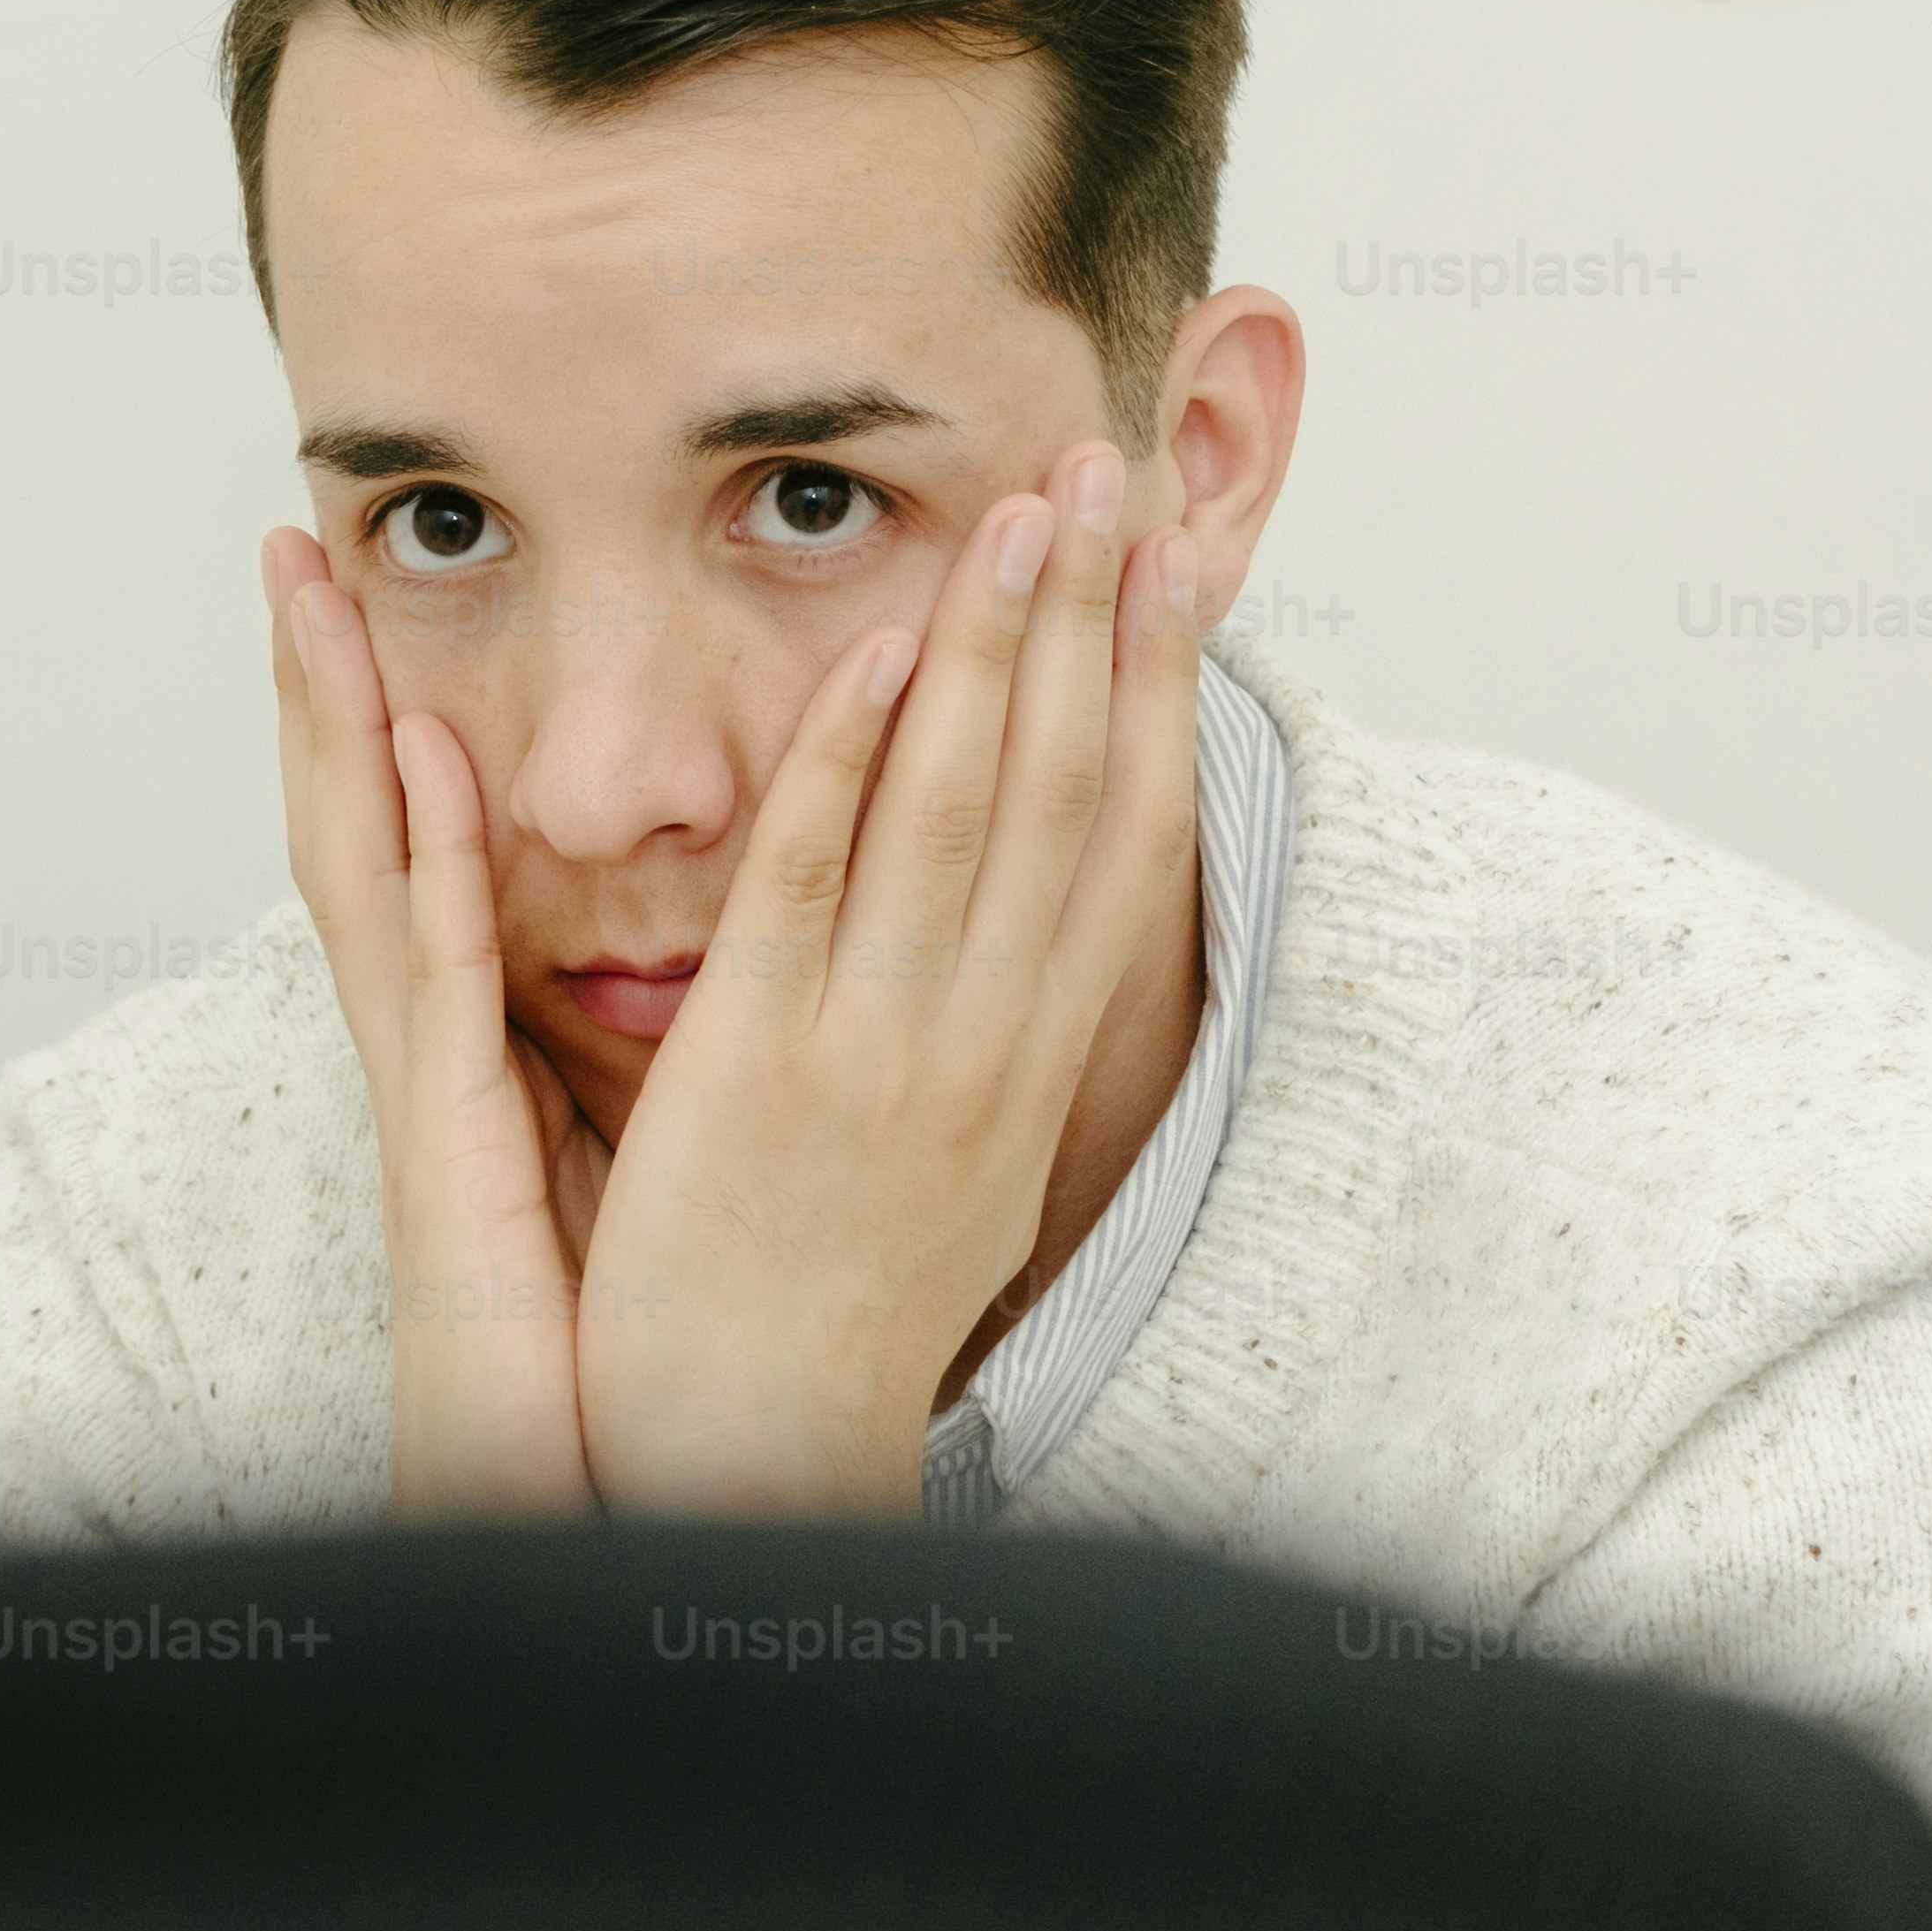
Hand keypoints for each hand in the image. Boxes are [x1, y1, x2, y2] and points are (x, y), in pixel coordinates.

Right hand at [261, 527, 602, 1519]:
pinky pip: (441, 979)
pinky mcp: (452, 1146)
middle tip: (296, 547)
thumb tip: (700, 970)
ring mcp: (430, 1095)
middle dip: (322, 693)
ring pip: (371, 878)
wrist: (603, 1504)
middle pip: (362, 837)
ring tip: (315, 598)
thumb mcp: (631, 1166)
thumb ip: (640, 1057)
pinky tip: (426, 764)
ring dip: (338, 733)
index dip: (388, 727)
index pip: (422, 858)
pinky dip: (430, 863)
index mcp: (477, 1055)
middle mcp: (436, 1055)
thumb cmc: (619, 1361)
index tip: (375, 603)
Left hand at [572, 446, 1204, 1513]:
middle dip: (1090, 620)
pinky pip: (811, 886)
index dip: (1155, 687)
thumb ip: (1000, 1046)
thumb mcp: (970, 1174)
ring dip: (992, 650)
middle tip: (1107, 468)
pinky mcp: (760, 1063)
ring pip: (954, 811)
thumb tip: (1044, 955)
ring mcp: (880, 1047)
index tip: (1178, 559)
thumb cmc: (843, 1320)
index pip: (1121, 835)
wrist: (753, 1462)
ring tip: (1018, 512)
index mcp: (1033, 1059)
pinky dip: (846, 763)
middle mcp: (985, 1040)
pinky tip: (872, 655)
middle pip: (1058, 792)